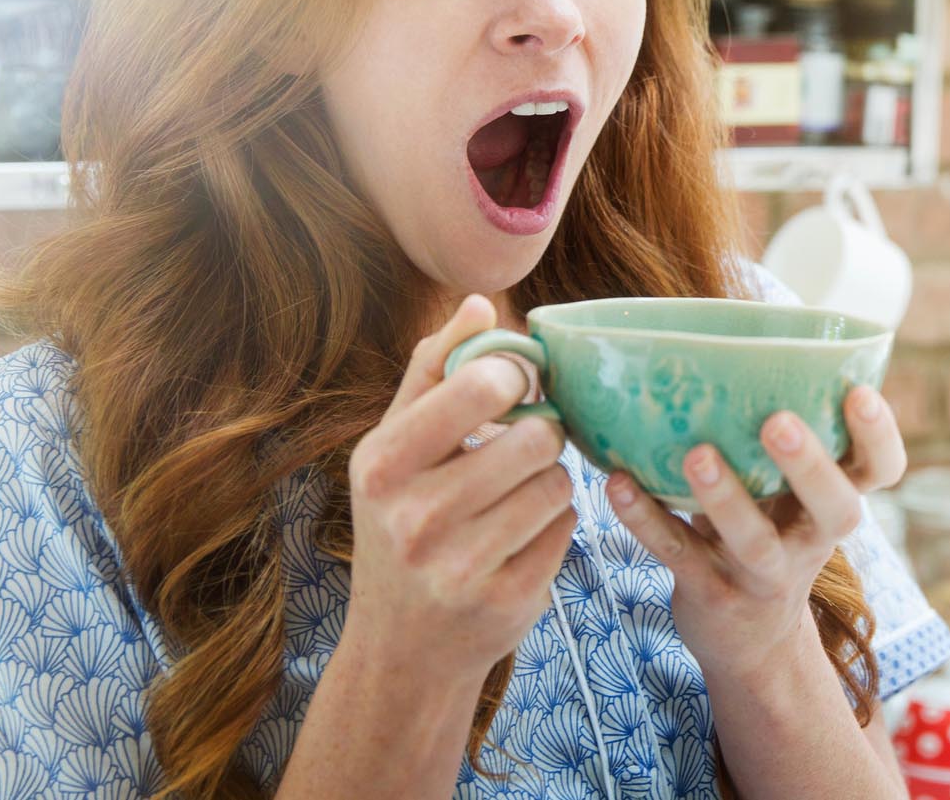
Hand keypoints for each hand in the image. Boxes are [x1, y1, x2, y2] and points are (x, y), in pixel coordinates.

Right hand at [344, 295, 576, 680]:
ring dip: (550, 482)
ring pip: (558, 483)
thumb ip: (433, 371)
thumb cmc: (401, 524)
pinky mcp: (507, 602)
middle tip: (523, 446)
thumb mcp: (393, 449)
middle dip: (540, 435)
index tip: (518, 386)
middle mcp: (415, 518)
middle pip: (536, 436)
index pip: (480, 385)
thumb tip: (480, 302)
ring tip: (517, 495)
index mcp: (382, 465)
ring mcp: (461, 566)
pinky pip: (567, 529)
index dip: (518, 376)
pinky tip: (521, 538)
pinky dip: (555, 525)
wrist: (403, 647)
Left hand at [605, 386, 907, 676]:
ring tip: (696, 455)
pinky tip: (619, 484)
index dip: (879, 435)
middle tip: (778, 422)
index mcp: (835, 502)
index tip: (858, 393)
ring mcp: (764, 574)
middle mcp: (811, 540)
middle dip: (810, 466)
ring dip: (726, 498)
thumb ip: (774, 437)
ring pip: (754, 541)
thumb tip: (731, 335)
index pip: (881, 469)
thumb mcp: (787, 493)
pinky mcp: (712, 595)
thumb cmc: (768, 534)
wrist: (750, 644)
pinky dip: (647, 520)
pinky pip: (680, 556)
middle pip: (836, 509)